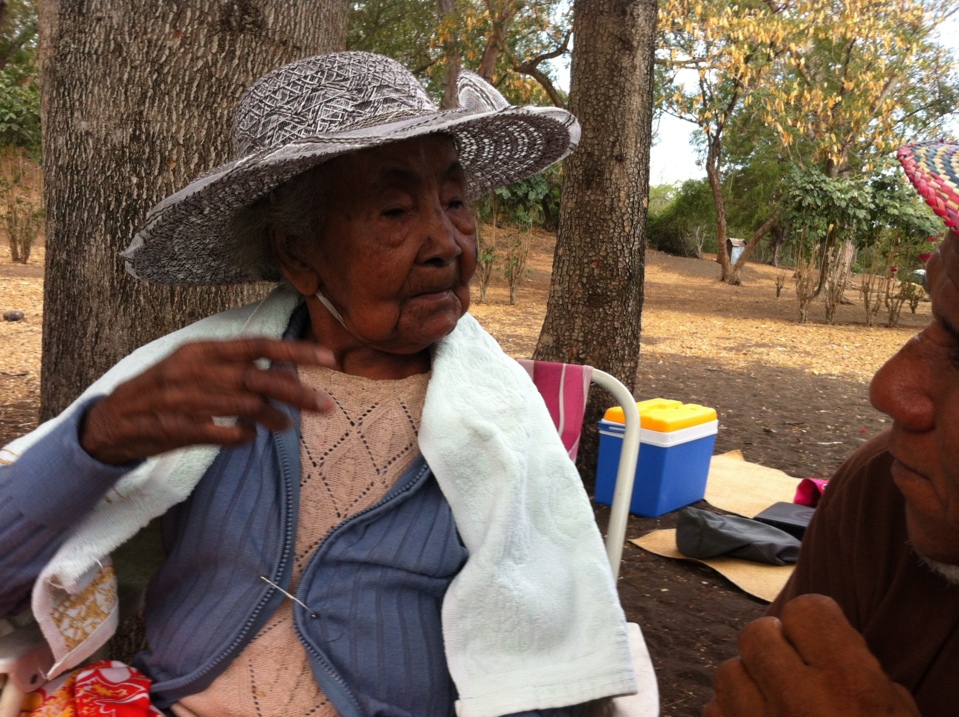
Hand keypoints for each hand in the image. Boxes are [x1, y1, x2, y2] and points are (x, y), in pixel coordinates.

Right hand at [80, 338, 335, 464]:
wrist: (110, 421)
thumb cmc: (162, 391)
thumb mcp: (194, 367)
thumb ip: (235, 368)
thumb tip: (285, 372)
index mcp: (202, 350)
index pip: (257, 344)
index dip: (295, 350)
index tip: (330, 358)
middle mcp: (195, 370)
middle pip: (258, 377)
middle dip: (297, 391)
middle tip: (326, 405)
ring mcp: (184, 399)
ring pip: (245, 406)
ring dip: (273, 418)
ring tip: (286, 425)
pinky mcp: (175, 428)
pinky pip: (222, 434)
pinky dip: (242, 437)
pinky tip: (249, 438)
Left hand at [704, 594, 920, 716]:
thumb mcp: (898, 714)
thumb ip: (863, 670)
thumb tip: (831, 640)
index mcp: (847, 683)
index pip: (807, 609)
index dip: (813, 621)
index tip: (819, 637)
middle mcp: (796, 697)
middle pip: (756, 633)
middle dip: (773, 646)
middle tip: (793, 669)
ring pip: (728, 670)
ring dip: (747, 682)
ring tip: (773, 703)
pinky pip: (714, 709)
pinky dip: (731, 714)